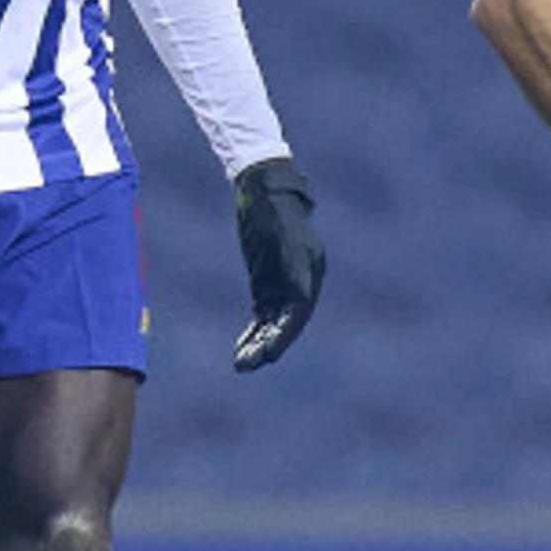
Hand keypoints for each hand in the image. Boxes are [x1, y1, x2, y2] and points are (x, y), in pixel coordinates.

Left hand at [230, 157, 323, 370]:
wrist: (261, 185)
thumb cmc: (270, 208)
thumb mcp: (279, 236)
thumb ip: (290, 265)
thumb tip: (299, 301)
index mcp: (309, 271)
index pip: (299, 313)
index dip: (285, 336)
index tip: (269, 355)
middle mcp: (301, 281)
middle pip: (286, 323)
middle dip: (269, 345)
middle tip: (247, 365)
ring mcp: (284, 282)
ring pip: (273, 322)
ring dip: (258, 343)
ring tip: (240, 364)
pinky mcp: (267, 283)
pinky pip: (262, 315)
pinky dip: (253, 332)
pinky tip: (241, 347)